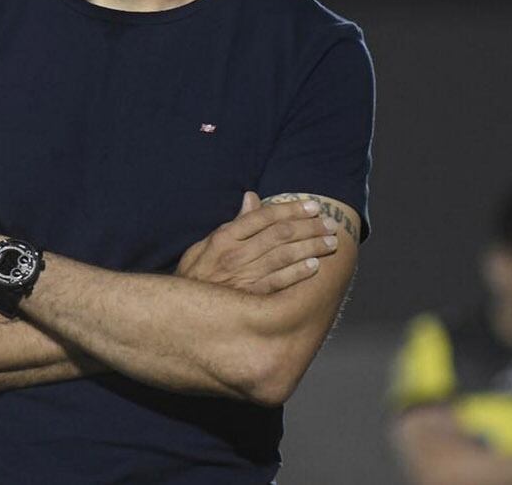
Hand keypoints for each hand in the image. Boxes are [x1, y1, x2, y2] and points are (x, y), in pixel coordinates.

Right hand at [174, 191, 339, 292]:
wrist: (181, 313)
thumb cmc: (196, 276)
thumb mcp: (206, 244)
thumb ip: (233, 223)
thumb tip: (252, 198)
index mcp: (224, 237)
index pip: (264, 216)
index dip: (291, 209)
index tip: (313, 206)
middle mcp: (235, 254)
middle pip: (279, 234)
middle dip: (309, 227)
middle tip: (329, 224)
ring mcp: (243, 276)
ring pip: (284, 256)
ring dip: (311, 247)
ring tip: (330, 243)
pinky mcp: (250, 298)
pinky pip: (279, 282)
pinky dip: (298, 273)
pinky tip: (314, 266)